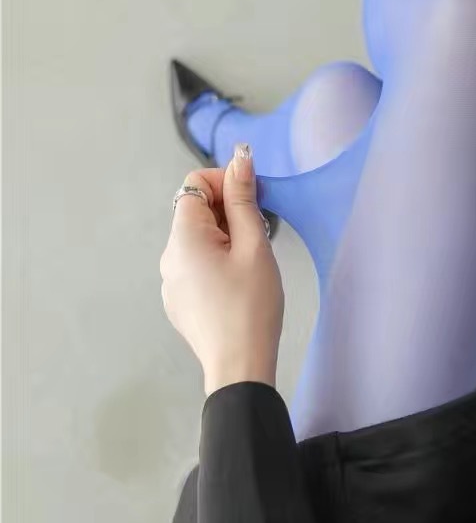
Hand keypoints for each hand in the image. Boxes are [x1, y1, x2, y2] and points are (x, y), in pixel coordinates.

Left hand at [160, 143, 283, 395]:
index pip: (194, 184)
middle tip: (259, 234)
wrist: (239, 365)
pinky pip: (196, 264)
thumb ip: (244, 198)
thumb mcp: (254, 246)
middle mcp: (168, 255)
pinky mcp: (178, 300)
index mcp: (183, 237)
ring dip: (225, 236)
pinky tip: (238, 284)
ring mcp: (170, 281)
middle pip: (195, 211)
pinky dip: (216, 259)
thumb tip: (240, 157)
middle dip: (228, 210)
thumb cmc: (251, 303)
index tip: (254, 200)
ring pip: (198, 239)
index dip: (225, 181)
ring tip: (251, 262)